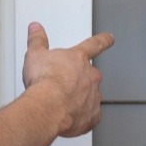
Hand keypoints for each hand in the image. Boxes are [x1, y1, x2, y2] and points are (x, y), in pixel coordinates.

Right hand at [21, 22, 113, 137]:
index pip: (94, 44)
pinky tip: (69, 116)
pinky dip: (82, 116)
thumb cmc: (43, 82)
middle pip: (89, 74)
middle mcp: (90, 76)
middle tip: (61, 85)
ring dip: (79, 98)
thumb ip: (37, 40)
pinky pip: (90, 115)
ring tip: (60, 102)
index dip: (103, 40)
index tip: (110, 38)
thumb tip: (35, 29)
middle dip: (78, 79)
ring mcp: (94, 96)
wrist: (47, 107)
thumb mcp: (35, 55)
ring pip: (90, 95)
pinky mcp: (92, 115)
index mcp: (78, 58)